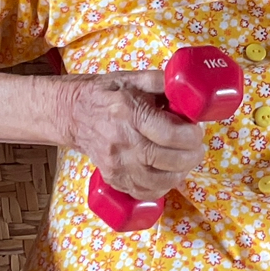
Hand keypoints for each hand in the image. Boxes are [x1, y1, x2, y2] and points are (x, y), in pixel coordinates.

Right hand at [58, 70, 206, 202]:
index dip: (190, 136)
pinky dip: (162, 187)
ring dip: (180, 173)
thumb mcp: (133, 78)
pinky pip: (143, 192)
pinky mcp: (113, 178)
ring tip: (185, 161)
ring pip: (157, 181)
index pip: (168, 133)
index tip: (196, 131)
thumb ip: (162, 82)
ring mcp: (115, 163)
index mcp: (128, 112)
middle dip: (191, 156)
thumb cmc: (106, 94)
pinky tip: (168, 174)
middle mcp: (121, 141)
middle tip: (196, 147)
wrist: (73, 113)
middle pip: (166, 160)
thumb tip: (188, 90)